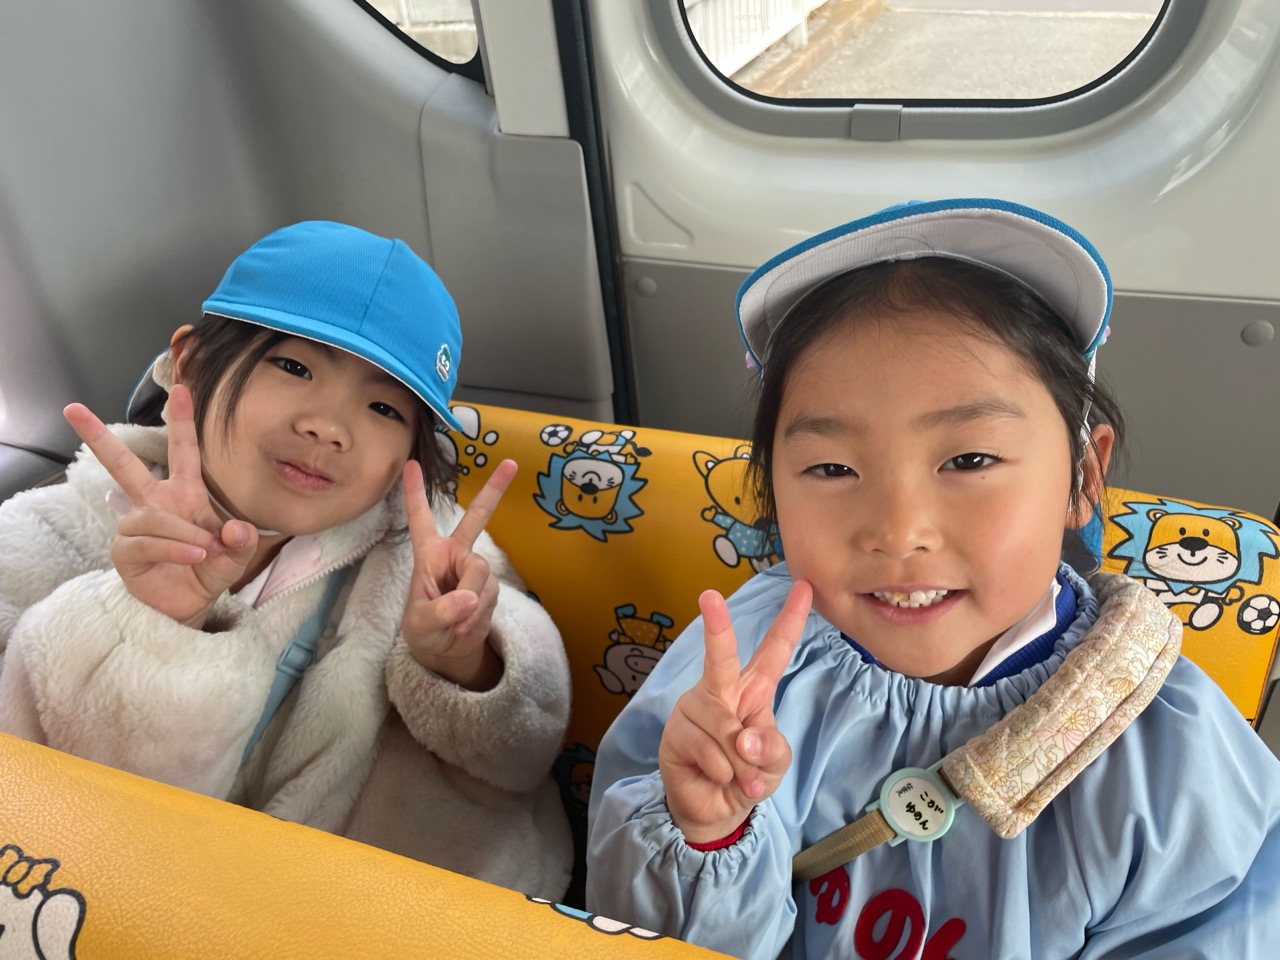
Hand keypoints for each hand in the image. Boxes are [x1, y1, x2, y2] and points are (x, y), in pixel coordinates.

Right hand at [63, 384, 256, 628]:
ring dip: (183, 532)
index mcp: (183, 495)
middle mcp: (154, 504)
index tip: (181, 388)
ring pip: (153, 516)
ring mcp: (135, 526)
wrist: (188, 607)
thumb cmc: (207, 571)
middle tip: (73, 408)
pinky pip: (147, 541)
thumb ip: (242, 541)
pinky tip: (193, 555)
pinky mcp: (125, 551)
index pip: (182, 452)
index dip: (181, 421)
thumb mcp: (235, 555)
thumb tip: (236, 528)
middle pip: (122, 465)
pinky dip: (175, 547)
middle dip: (98, 436)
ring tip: (205, 550)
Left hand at [400, 457, 516, 689]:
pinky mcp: (489, 587)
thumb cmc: (423, 631)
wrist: (447, 651)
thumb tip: (470, 597)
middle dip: (494, 490)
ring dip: (470, 603)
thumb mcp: (421, 624)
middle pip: (477, 518)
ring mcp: (474, 570)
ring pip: (481, 574)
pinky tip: (466, 626)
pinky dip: (477, 615)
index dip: (416, 493)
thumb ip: (442, 610)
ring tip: (455, 624)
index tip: (412, 464)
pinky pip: (488, 595)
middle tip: (512, 464)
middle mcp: (454, 555)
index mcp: (429, 555)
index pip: (420, 519)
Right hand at [658, 581, 811, 843]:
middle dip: (716, 626)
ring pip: (725, 727)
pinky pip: (709, 750)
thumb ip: (771, 748)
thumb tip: (743, 736)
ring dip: (740, 761)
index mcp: (752, 689)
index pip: (773, 650)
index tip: (805, 587)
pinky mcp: (675, 733)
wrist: (715, 810)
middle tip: (709, 596)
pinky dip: (722, 771)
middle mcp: (720, 691)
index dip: (790, 620)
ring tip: (738, 776)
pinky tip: (717, 778)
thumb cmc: (748, 776)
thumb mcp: (774, 764)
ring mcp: (694, 709)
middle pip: (721, 655)